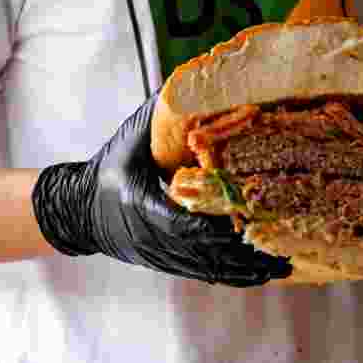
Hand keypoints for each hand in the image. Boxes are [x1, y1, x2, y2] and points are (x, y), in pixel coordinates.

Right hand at [32, 94, 291, 286]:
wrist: (79, 211)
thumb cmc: (107, 170)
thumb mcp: (128, 142)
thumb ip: (158, 118)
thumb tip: (190, 85)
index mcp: (142, 206)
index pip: (182, 223)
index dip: (216, 226)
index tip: (246, 222)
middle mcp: (155, 238)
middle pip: (207, 252)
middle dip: (245, 252)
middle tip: (283, 250)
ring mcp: (163, 256)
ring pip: (211, 269)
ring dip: (248, 270)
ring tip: (284, 266)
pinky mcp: (170, 265)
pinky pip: (208, 275)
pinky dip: (236, 277)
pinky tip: (262, 275)